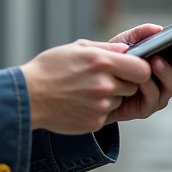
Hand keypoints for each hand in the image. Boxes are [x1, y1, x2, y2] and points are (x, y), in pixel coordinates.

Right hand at [20, 40, 151, 134]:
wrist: (28, 97)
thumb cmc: (50, 69)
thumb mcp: (77, 48)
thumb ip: (106, 49)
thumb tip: (128, 50)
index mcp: (101, 62)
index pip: (142, 69)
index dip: (140, 69)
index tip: (132, 68)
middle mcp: (104, 85)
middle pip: (133, 86)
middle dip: (124, 82)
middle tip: (104, 78)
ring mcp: (101, 105)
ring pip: (120, 100)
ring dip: (111, 96)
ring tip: (87, 90)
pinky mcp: (95, 122)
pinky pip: (108, 114)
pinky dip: (99, 109)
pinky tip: (81, 102)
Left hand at [104, 24, 171, 122]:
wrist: (96, 85)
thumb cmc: (116, 60)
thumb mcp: (124, 41)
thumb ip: (140, 34)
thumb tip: (158, 29)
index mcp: (170, 58)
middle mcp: (170, 75)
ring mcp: (161, 92)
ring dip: (167, 72)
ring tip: (157, 60)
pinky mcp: (148, 107)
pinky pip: (154, 98)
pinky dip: (149, 87)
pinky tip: (142, 79)